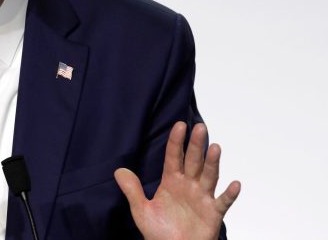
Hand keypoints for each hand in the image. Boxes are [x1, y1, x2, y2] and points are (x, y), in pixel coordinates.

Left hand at [114, 122, 240, 239]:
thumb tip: (118, 170)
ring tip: (215, 147)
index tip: (180, 125)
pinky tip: (234, 184)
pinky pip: (223, 202)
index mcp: (172, 182)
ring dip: (213, 163)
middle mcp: (189, 186)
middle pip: (194, 161)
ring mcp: (202, 198)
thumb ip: (132, 190)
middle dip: (196, 145)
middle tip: (200, 127)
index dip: (176, 142)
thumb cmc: (159, 233)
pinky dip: (229, 194)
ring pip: (209, 176)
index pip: (174, 157)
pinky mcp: (213, 214)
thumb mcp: (142, 210)